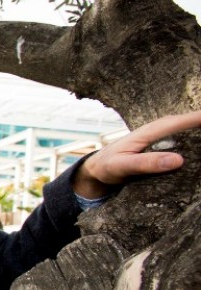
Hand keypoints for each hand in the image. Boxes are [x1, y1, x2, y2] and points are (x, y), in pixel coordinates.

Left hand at [74, 110, 200, 198]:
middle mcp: (166, 130)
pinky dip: (199, 150)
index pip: (191, 120)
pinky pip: (190, 147)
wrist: (98, 169)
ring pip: (196, 136)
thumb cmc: (108, 165)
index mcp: (156, 129)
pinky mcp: (170, 150)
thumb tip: (178, 160)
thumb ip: (146, 163)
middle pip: (197, 125)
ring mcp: (169, 140)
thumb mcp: (123, 166)